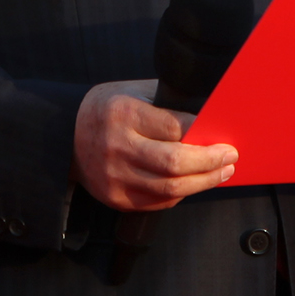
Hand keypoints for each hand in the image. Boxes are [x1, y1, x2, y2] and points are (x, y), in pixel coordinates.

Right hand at [72, 79, 237, 212]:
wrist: (65, 136)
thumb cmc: (107, 109)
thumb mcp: (133, 93)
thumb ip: (167, 105)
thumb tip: (210, 119)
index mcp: (124, 114)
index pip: (176, 127)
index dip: (204, 133)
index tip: (222, 135)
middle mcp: (118, 146)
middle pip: (175, 163)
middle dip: (210, 162)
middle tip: (229, 157)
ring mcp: (115, 177)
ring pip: (170, 189)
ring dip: (204, 182)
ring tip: (221, 173)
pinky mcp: (115, 198)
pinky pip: (158, 203)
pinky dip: (181, 194)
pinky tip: (194, 183)